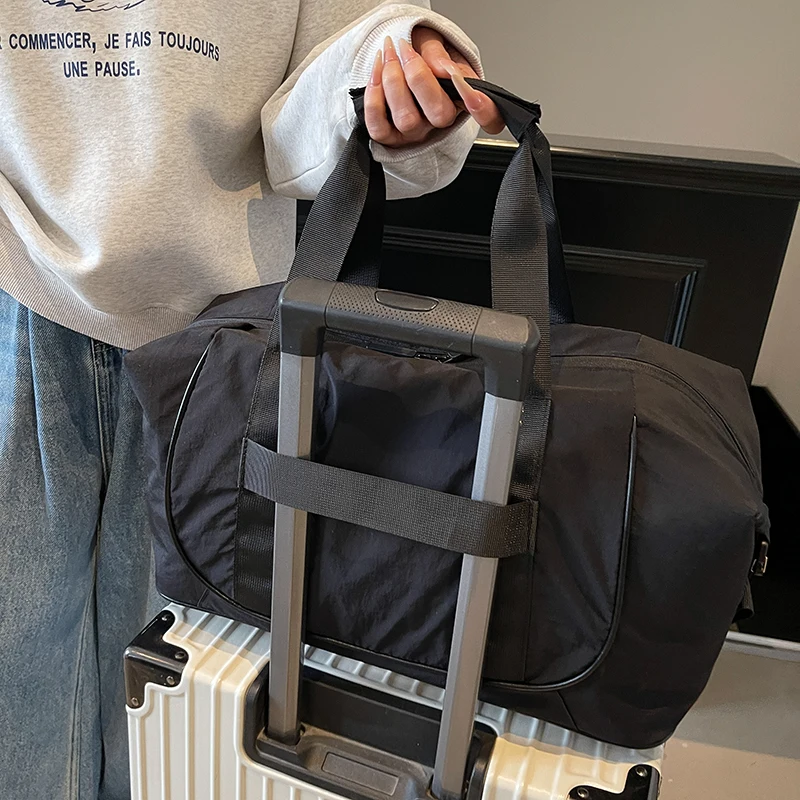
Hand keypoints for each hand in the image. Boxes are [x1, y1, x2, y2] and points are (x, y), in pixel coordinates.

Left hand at [365, 27, 504, 147]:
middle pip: (439, 114)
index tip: (474, 94)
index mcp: (462, 99)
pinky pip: (379, 128)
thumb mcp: (436, 43)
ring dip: (392, 82)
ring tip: (389, 55)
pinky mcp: (389, 137)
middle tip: (405, 49)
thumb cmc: (419, 54)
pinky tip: (376, 75)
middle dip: (417, 75)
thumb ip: (439, 54)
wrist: (395, 58)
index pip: (489, 117)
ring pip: (407, 120)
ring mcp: (415, 133)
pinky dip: (374, 98)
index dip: (485, 111)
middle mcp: (441, 122)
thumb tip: (442, 70)